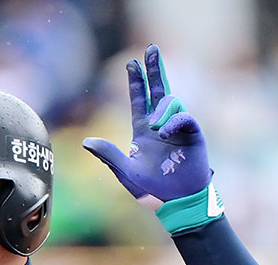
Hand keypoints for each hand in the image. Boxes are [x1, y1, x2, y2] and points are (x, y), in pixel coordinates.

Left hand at [83, 44, 210, 207]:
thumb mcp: (125, 172)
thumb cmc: (152, 189)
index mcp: (143, 131)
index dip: (136, 81)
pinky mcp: (192, 134)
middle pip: (158, 90)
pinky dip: (174, 121)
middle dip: (155, 69)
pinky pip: (184, 117)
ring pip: (171, 101)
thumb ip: (108, 155)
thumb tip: (85, 142)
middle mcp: (160, 125)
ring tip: (156, 128)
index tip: (132, 62)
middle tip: (151, 49)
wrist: (176, 201)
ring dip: (161, 110)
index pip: (139, 100)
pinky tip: (164, 132)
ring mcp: (177, 128)